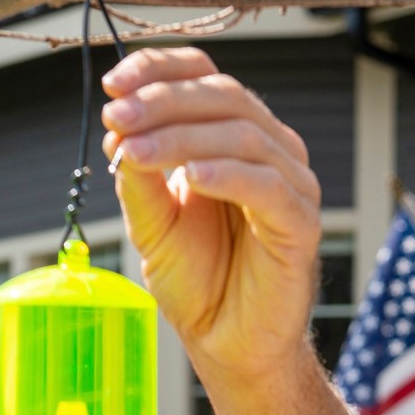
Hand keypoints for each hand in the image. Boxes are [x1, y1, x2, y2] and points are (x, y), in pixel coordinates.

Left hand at [101, 47, 322, 381]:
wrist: (228, 345)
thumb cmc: (199, 282)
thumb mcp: (153, 223)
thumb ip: (140, 178)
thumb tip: (119, 130)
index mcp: (234, 138)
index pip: (205, 77)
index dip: (161, 69)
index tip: (113, 83)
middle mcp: (270, 150)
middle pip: (223, 97)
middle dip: (163, 102)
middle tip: (117, 117)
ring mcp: (291, 185)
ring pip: (242, 136)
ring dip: (182, 138)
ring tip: (136, 152)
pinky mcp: (300, 224)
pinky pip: (267, 186)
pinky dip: (226, 175)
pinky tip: (190, 179)